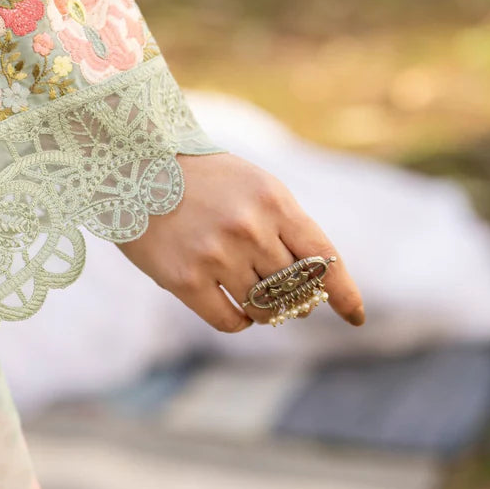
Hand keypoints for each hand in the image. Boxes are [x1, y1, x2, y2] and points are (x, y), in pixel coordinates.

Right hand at [118, 152, 364, 332]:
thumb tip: (315, 289)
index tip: (355, 317)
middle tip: (281, 292)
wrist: (134, 167)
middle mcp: (249, 228)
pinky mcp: (184, 279)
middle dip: (294, 297)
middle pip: (294, 288)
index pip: (324, 258)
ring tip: (247, 289)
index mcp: (273, 199)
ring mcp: (216, 255)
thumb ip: (287, 227)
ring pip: (264, 308)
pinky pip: (231, 321)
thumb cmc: (202, 178)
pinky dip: (239, 320)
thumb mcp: (253, 186)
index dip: (344, 294)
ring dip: (264, 309)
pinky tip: (230, 304)